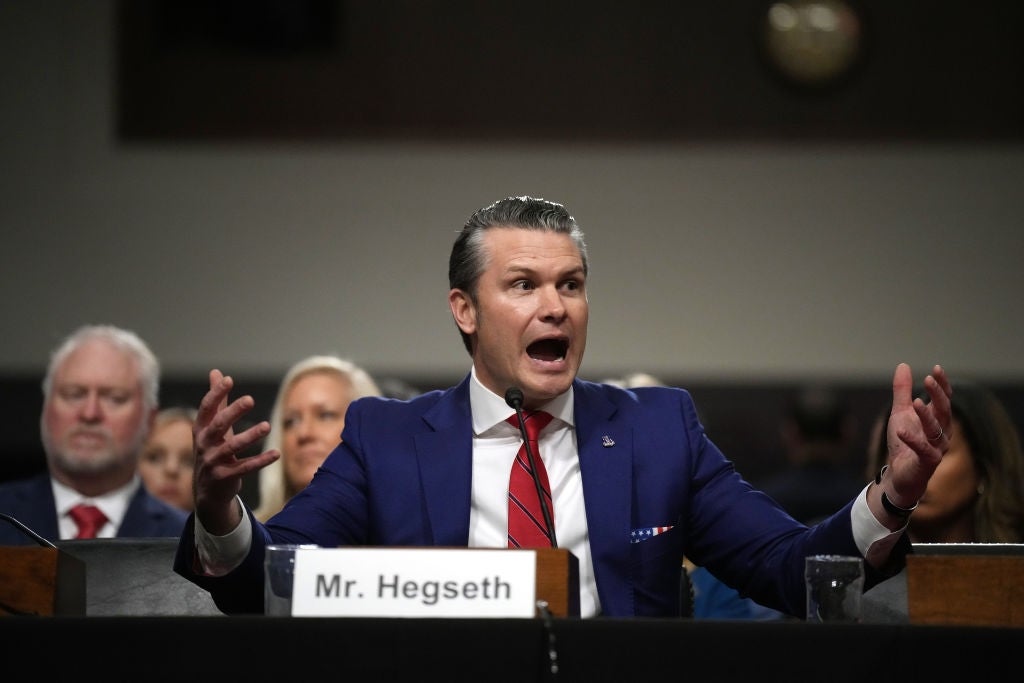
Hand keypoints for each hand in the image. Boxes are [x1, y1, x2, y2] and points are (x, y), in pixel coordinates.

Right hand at [192, 369, 279, 534]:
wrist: (206, 490)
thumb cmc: (213, 450)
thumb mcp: (212, 427)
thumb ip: (217, 401)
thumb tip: (216, 372)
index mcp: (201, 429)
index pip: (206, 408)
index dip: (216, 394)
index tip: (229, 379)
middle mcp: (203, 444)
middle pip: (218, 425)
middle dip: (233, 412)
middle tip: (250, 399)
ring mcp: (212, 462)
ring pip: (232, 447)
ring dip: (250, 436)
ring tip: (267, 426)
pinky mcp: (224, 477)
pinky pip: (244, 467)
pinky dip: (261, 461)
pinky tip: (276, 454)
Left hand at [882, 363, 951, 507]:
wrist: (899, 474)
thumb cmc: (904, 442)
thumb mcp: (900, 412)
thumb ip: (902, 391)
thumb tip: (903, 365)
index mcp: (937, 420)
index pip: (945, 399)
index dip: (942, 385)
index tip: (936, 369)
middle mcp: (942, 433)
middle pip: (944, 411)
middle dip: (938, 395)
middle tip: (928, 379)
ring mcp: (937, 448)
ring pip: (936, 430)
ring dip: (926, 415)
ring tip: (916, 401)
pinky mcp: (927, 462)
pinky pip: (922, 449)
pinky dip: (912, 439)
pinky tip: (901, 430)